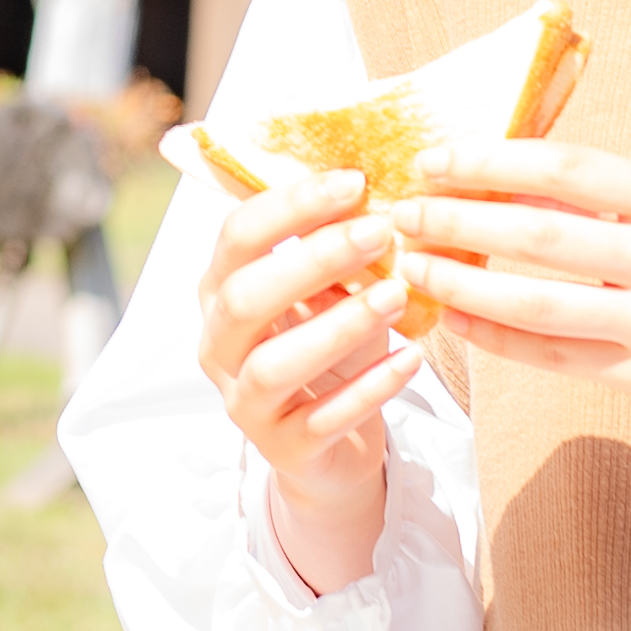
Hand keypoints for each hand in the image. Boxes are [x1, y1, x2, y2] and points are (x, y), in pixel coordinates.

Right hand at [194, 167, 419, 592]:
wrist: (329, 448)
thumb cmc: (330, 350)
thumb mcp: (328, 292)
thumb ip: (335, 248)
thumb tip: (378, 184)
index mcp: (220, 290)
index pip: (237, 236)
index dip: (291, 205)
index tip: (355, 181)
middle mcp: (218, 344)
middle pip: (243, 297)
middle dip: (312, 260)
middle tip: (380, 232)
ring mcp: (244, 401)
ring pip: (273, 364)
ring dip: (337, 325)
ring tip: (396, 296)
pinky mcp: (283, 449)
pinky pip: (323, 420)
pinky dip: (369, 389)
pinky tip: (411, 360)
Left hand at [386, 140, 630, 489]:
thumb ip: (610, 195)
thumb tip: (506, 174)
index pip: (564, 168)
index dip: (488, 162)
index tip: (433, 158)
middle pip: (537, 236)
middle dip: (456, 221)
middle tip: (402, 212)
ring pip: (536, 305)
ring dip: (462, 284)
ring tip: (413, 267)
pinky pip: (556, 357)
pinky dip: (497, 337)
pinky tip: (456, 318)